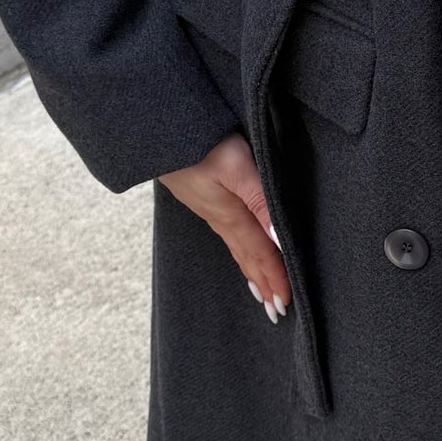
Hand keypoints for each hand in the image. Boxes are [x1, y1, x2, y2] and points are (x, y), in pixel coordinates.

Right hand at [158, 133, 290, 322]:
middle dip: (264, 284)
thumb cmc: (200, 143)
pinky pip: (227, 235)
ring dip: (252, 271)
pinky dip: (240, 252)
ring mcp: (210, 210)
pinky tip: (240, 248)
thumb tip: (279, 239)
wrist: (156, 129)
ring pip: (237, 248)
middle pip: (248, 257)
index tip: (285, 305)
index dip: (275, 279)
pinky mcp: (203, 198)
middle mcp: (221, 218)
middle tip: (276, 311)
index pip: (261, 254)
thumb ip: (259, 202)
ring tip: (262, 292)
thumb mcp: (236, 168)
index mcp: (231, 215)